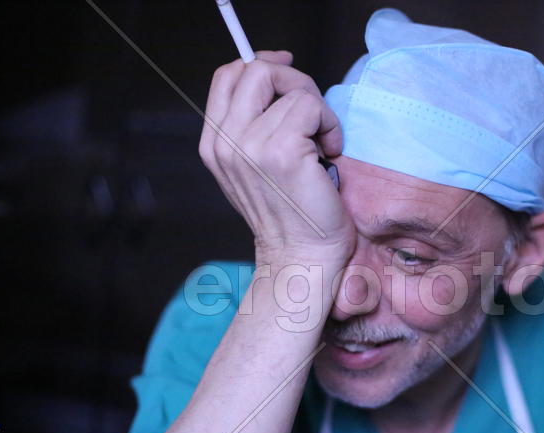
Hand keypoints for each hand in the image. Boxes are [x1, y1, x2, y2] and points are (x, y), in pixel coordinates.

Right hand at [198, 51, 354, 264]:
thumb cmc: (292, 215)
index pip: (226, 76)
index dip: (260, 64)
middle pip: (254, 69)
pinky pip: (311, 107)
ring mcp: (250, 146)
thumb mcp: (256, 168)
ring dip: (317, 110)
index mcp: (214, 144)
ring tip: (321, 143)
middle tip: (313, 115)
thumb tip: (276, 78)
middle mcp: (225, 143)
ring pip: (290, 87)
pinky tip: (329, 153)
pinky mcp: (281, 151)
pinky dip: (329, 125)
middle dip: (294, 81)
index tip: (287, 73)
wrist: (302, 257)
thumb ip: (252, 126)